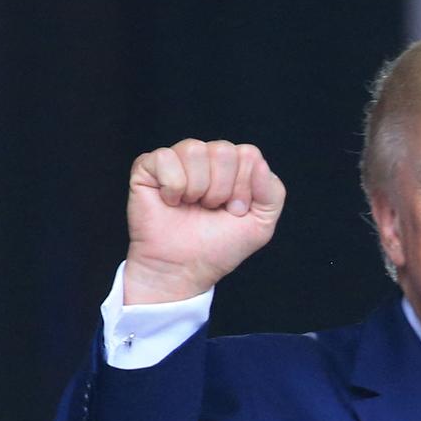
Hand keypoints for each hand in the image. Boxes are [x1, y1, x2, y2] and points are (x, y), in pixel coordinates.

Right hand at [123, 138, 285, 303]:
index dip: (243, 187)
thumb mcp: (260, 225)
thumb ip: (272, 193)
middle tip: (210, 209)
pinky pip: (165, 158)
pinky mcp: (148, 166)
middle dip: (221, 189)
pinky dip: (172, 187)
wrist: (182, 269)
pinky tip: (170, 202)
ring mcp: (177, 160)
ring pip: (195, 150)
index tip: (233, 211)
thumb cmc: (218, 247)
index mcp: (233, 166)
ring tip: (191, 205)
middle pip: (223, 150)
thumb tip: (259, 162)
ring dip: (197, 188)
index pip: (248, 154)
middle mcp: (206, 158)